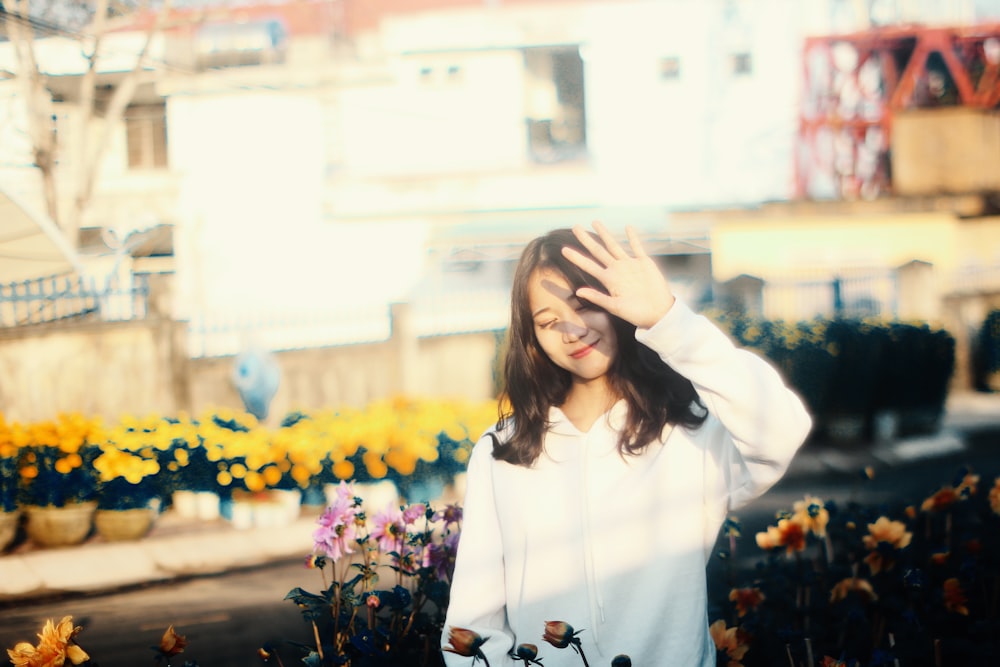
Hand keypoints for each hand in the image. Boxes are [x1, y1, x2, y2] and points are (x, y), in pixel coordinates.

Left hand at [561, 222, 675, 329]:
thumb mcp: (615, 307)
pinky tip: (628, 227)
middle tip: (575, 227)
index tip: (563, 250)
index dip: (577, 258)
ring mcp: (630, 265)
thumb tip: (577, 291)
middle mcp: (617, 270)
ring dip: (605, 234)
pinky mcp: (644, 263)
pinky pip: (637, 247)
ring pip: (614, 245)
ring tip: (595, 222)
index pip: (589, 266)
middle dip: (586, 240)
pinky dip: (633, 238)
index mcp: (609, 280)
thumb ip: (598, 297)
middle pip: (598, 251)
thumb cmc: (636, 313)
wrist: (658, 313)